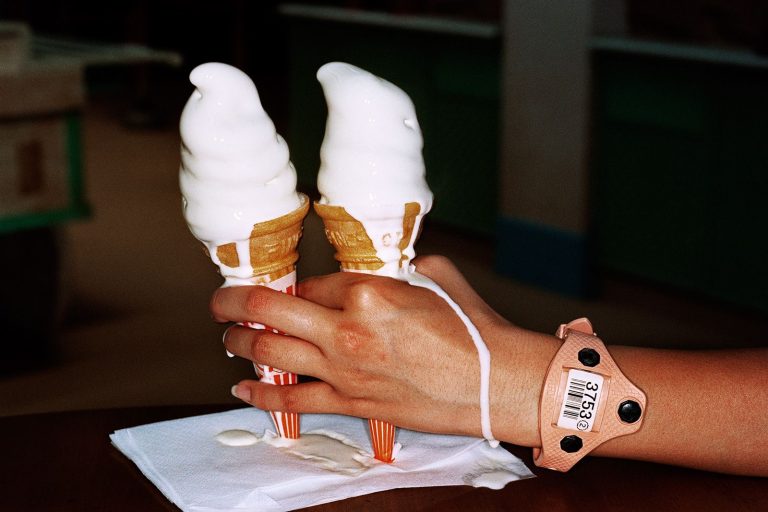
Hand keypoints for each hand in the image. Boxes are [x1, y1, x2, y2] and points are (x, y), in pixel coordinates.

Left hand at [210, 255, 555, 440]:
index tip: (286, 289)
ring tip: (227, 338)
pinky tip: (242, 389)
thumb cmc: (473, 328)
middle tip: (219, 302)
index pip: (312, 284)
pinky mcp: (351, 403)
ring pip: (271, 353)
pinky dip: (261, 396)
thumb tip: (375, 272)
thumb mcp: (436, 276)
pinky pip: (293, 399)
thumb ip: (396, 269)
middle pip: (270, 311)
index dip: (295, 286)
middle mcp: (348, 330)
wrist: (494, 382)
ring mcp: (345, 370)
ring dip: (240, 343)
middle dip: (233, 303)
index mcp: (369, 292)